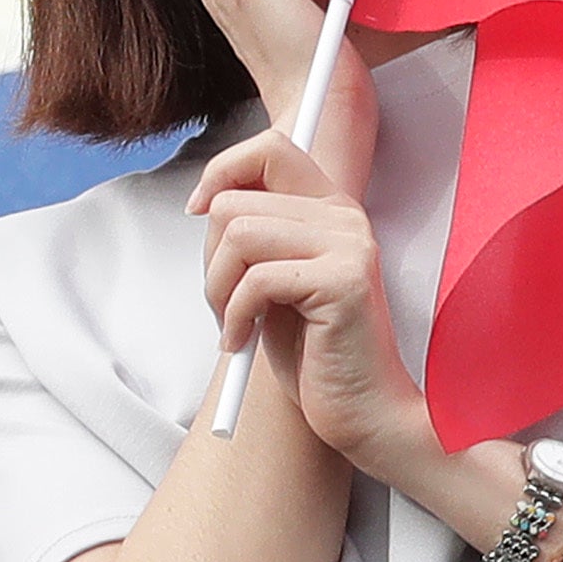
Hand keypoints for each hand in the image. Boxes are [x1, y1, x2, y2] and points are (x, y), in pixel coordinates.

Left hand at [190, 129, 429, 480]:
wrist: (364, 413)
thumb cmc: (313, 353)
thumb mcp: (273, 282)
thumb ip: (253, 235)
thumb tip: (207, 200)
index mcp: (330, 208)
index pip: (269, 148)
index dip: (221, 171)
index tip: (198, 210)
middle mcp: (344, 217)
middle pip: (236, 199)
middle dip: (210, 258)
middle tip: (224, 304)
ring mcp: (349, 245)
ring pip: (238, 233)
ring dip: (217, 288)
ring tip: (233, 324)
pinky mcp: (344, 281)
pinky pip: (256, 279)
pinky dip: (233, 316)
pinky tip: (242, 342)